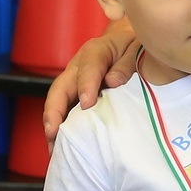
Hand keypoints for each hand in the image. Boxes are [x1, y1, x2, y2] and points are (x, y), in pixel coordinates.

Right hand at [41, 19, 138, 143]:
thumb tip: (114, 81)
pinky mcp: (75, 94)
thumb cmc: (133, 46)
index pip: (88, 67)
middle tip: (53, 132)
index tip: (87, 104)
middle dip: (54, 111)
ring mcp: (73, 81)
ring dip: (53, 124)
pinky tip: (61, 147)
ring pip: (58, 102)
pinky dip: (60, 127)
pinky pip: (64, 110)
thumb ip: (126, 64)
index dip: (86, 85)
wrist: (126, 43)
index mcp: (96, 51)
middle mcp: (78, 66)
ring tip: (54, 148)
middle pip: (61, 87)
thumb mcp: (137, 49)